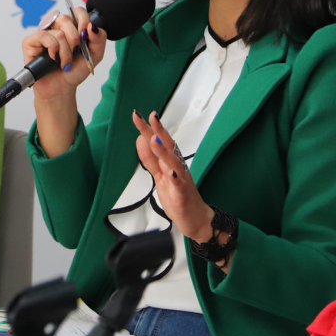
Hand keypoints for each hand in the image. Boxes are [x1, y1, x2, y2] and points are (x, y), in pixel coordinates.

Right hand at [22, 7, 106, 101]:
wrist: (62, 87)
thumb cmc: (75, 70)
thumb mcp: (95, 54)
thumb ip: (99, 38)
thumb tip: (92, 26)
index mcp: (71, 26)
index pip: (78, 11)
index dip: (83, 21)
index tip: (85, 38)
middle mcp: (55, 27)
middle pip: (66, 19)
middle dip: (75, 40)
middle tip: (74, 53)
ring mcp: (43, 33)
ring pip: (58, 32)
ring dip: (65, 52)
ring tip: (64, 62)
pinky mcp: (30, 41)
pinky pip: (43, 36)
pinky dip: (52, 49)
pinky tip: (52, 58)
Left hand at [131, 110, 214, 242]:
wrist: (195, 219)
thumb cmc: (179, 197)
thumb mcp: (160, 176)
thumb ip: (150, 159)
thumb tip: (141, 140)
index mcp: (171, 162)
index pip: (159, 142)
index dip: (150, 129)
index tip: (139, 115)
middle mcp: (178, 167)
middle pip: (168, 147)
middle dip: (158, 131)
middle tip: (150, 116)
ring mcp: (181, 180)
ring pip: (173, 163)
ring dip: (164, 151)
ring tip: (154, 140)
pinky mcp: (183, 195)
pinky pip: (180, 185)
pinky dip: (176, 179)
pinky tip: (171, 173)